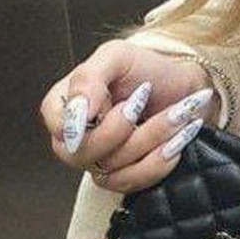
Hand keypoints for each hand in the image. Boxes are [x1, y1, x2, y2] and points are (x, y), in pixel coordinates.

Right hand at [38, 40, 219, 192]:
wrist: (180, 85)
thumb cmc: (144, 68)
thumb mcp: (116, 56)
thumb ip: (88, 78)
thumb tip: (76, 113)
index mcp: (62, 106)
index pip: (59, 127)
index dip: (86, 123)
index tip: (122, 104)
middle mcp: (74, 138)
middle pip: (83, 153)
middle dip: (125, 127)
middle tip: (146, 99)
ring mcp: (96, 160)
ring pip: (112, 168)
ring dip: (152, 138)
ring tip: (177, 114)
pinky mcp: (121, 176)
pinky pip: (132, 182)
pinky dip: (160, 160)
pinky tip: (177, 138)